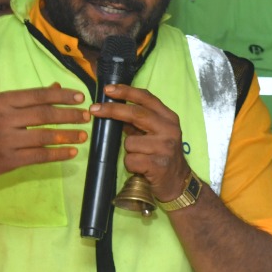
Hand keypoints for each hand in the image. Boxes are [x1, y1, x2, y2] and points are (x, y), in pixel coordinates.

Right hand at [0, 84, 89, 178]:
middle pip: (44, 115)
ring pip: (44, 137)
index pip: (38, 96)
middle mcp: (4, 119)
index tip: (80, 97)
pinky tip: (72, 152)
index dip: (62, 96)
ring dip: (68, 136)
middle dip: (70, 115)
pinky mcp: (10, 160)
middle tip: (87, 116)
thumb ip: (26, 98)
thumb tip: (56, 87)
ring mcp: (7, 140)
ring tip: (83, 134)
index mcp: (2, 101)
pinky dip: (58, 154)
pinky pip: (40, 156)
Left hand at [90, 83, 193, 200]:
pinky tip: (141, 168)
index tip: (108, 89)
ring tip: (140, 157)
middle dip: (112, 110)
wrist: (178, 182)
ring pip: (130, 142)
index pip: (147, 98)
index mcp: (169, 118)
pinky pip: (131, 160)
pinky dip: (131, 165)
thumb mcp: (156, 134)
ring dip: (129, 151)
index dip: (126, 92)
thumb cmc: (162, 155)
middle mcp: (170, 129)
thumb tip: (114, 109)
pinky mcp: (159, 164)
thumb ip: (139, 122)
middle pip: (136, 114)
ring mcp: (165, 147)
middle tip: (93, 109)